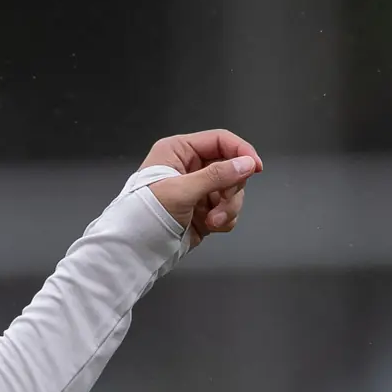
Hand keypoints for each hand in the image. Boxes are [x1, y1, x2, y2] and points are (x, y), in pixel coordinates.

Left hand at [143, 129, 262, 243]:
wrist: (135, 250)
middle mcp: (190, 167)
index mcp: (179, 150)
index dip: (241, 151)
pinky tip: (210, 226)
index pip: (219, 141)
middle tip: (223, 204)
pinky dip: (225, 219)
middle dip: (232, 189)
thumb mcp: (182, 190)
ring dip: (228, 208)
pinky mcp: (204, 211)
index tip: (256, 168)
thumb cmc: (148, 213)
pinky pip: (228, 210)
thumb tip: (248, 163)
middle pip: (230, 168)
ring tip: (213, 221)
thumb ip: (217, 176)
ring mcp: (198, 190)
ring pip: (232, 192)